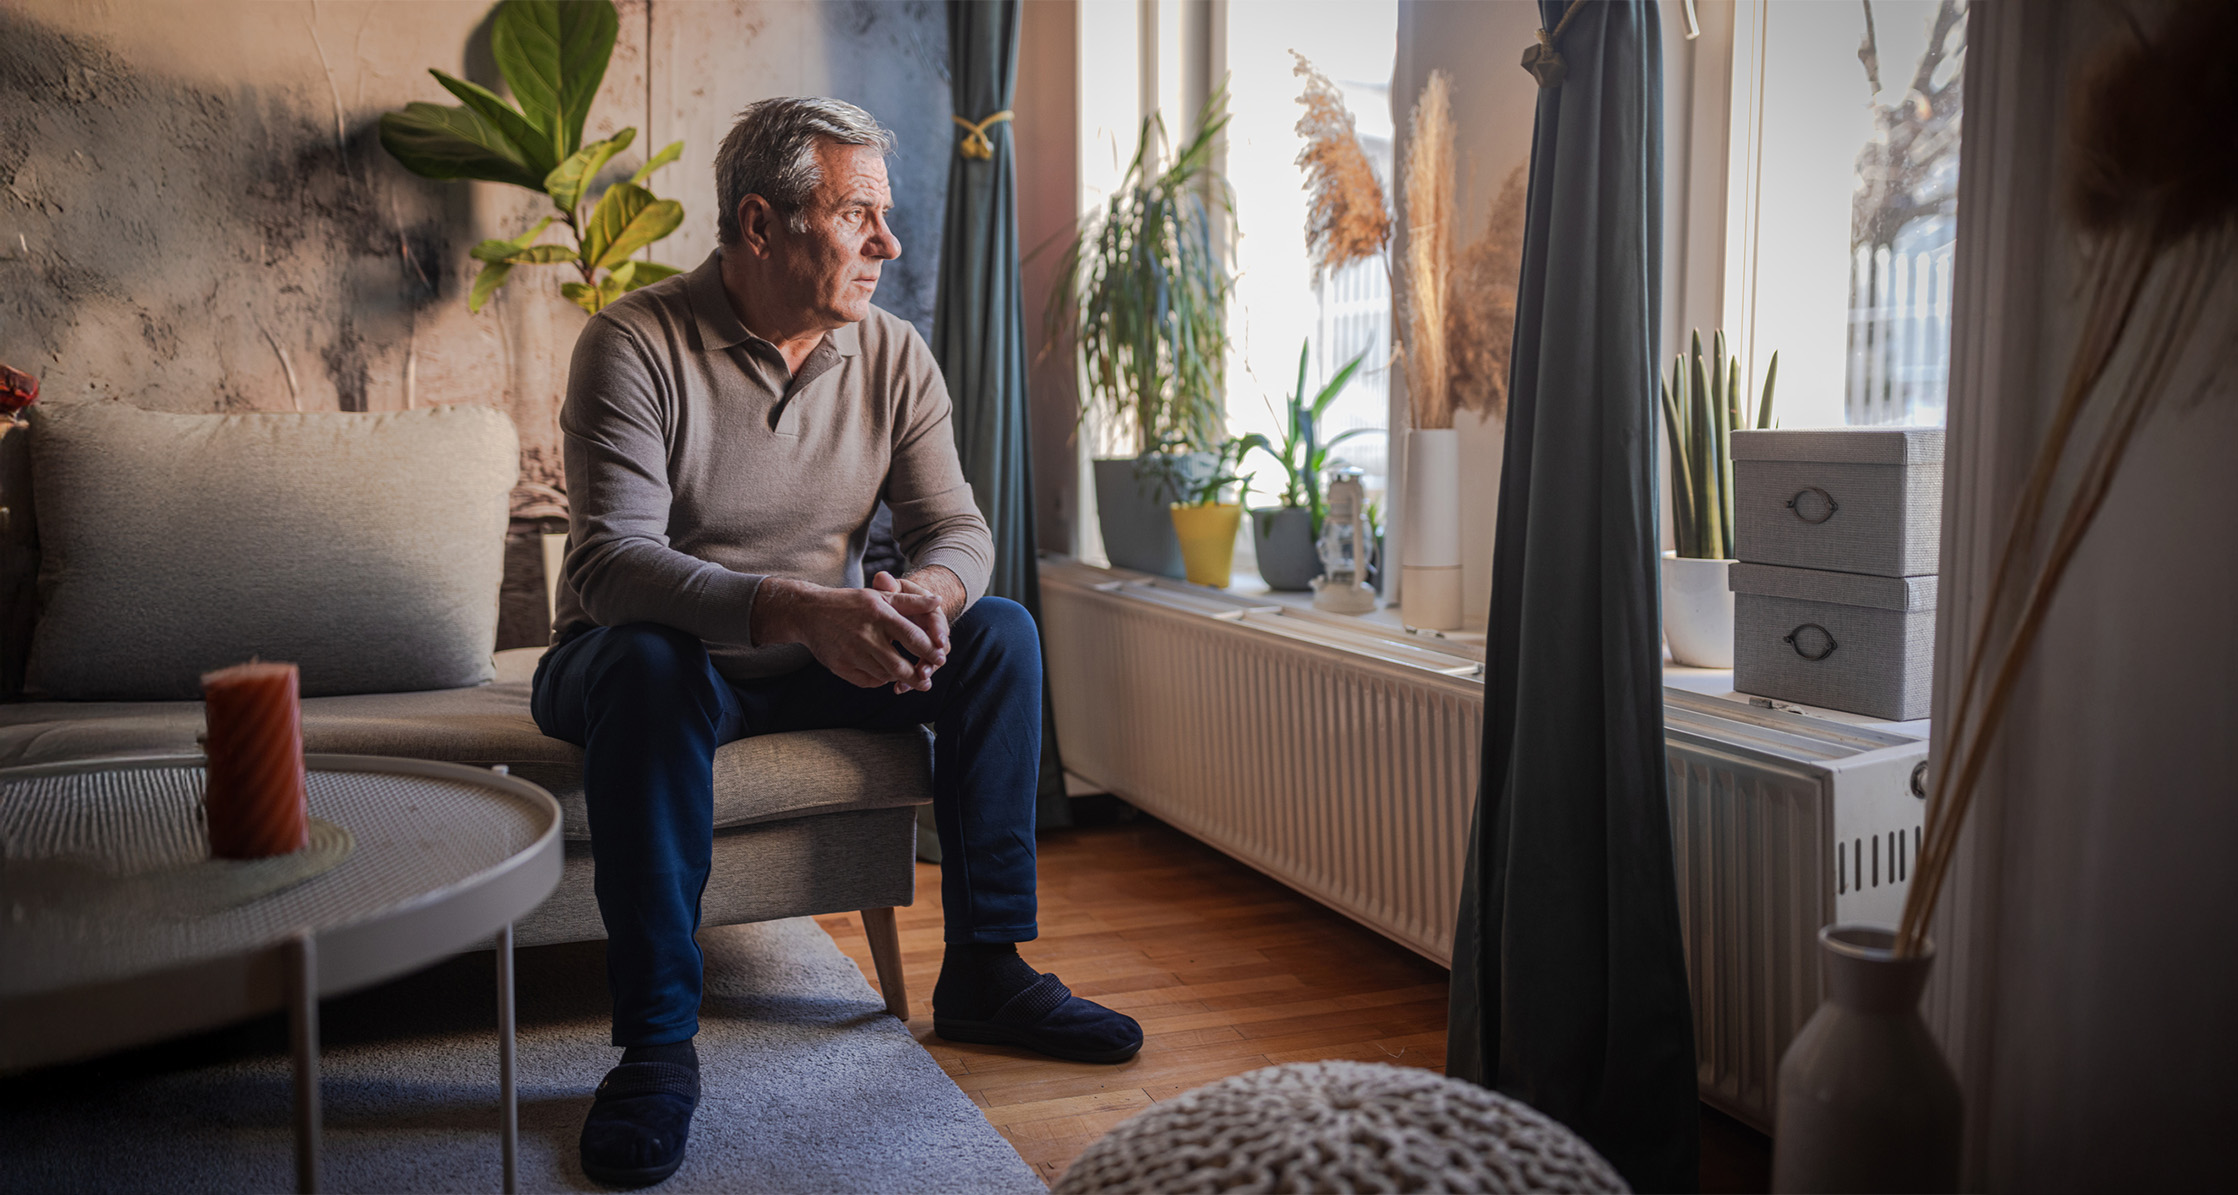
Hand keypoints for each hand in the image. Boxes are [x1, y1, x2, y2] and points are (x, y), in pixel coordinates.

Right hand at [751, 577, 943, 689]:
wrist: (809, 613)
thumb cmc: (850, 604)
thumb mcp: (879, 597)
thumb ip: (910, 602)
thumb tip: (939, 601)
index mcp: (879, 614)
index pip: (912, 637)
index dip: (929, 650)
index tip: (941, 657)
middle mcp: (866, 635)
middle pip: (899, 665)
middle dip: (917, 677)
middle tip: (927, 682)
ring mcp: (852, 653)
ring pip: (884, 675)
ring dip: (896, 677)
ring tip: (905, 675)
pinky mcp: (840, 666)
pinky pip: (867, 681)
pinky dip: (878, 679)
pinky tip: (882, 673)